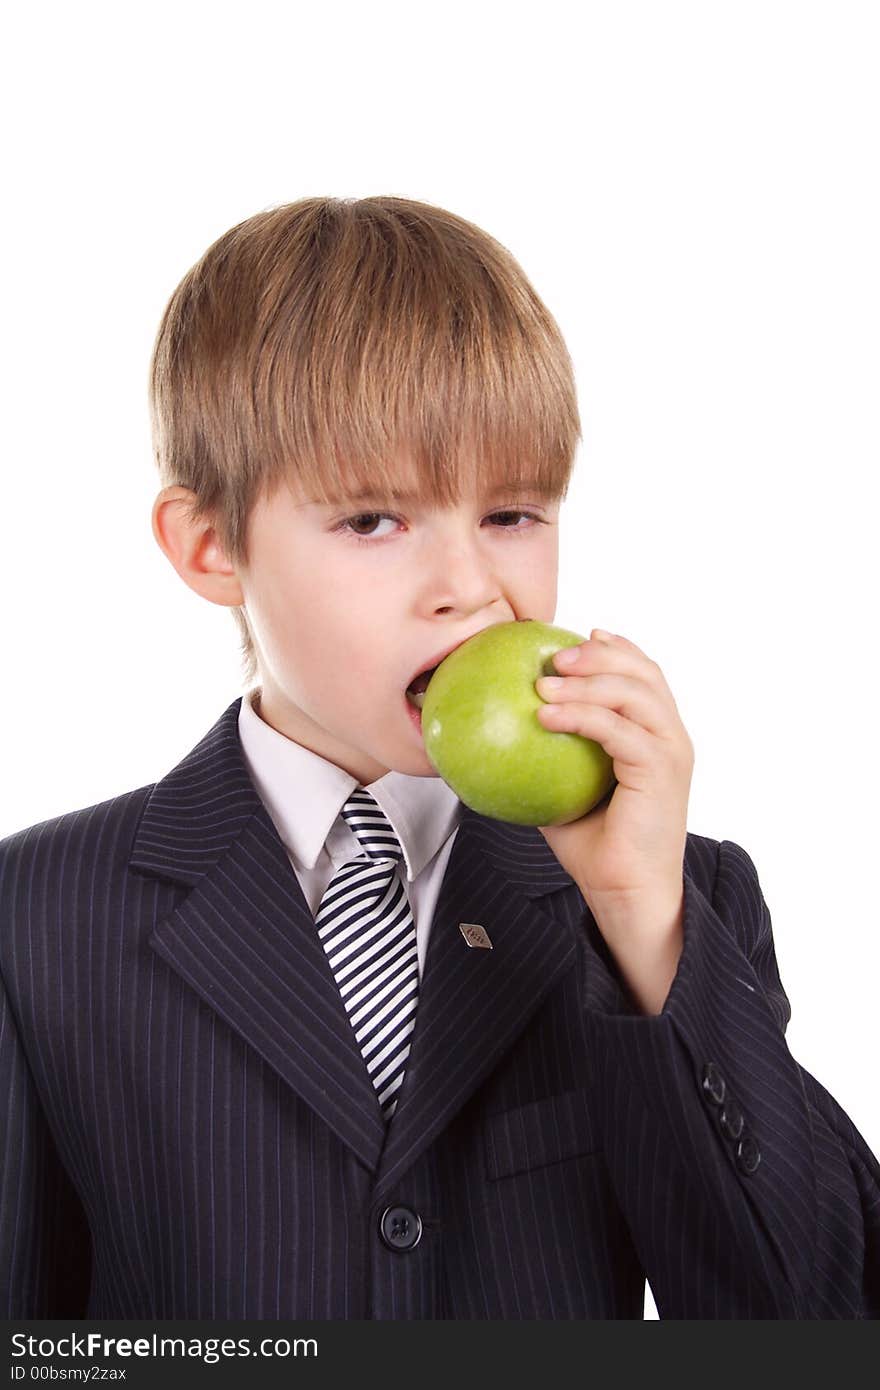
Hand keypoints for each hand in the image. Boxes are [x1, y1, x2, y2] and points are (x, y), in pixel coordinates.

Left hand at [535, 630, 693, 923]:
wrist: (626, 892)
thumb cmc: (598, 847)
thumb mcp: (564, 789)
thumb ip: (547, 756)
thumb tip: (497, 730)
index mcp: (657, 737)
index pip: (645, 676)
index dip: (618, 648)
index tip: (580, 635)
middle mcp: (671, 738)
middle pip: (644, 673)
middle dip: (600, 654)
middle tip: (556, 654)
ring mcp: (671, 752)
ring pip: (634, 694)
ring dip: (587, 680)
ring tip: (544, 682)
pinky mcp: (661, 772)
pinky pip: (619, 731)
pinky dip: (582, 716)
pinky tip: (545, 717)